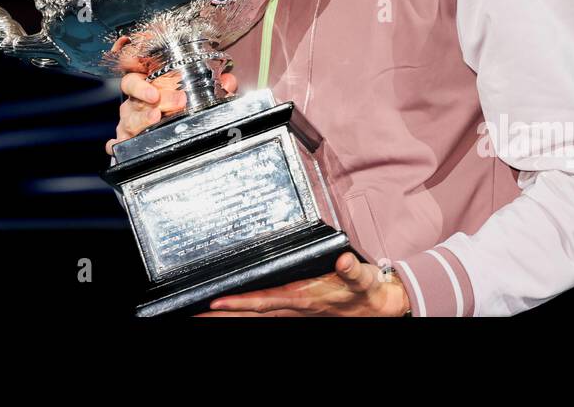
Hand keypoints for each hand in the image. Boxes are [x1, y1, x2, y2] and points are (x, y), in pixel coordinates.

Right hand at [105, 35, 238, 156]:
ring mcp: (128, 123)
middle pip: (136, 99)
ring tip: (156, 118)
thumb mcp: (189, 93)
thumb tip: (229, 82)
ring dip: (142, 119)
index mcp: (145, 88)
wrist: (156, 128)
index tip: (152, 88)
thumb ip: (211, 87)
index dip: (139, 83)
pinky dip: (115, 145)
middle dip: (154, 98)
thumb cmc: (170, 105)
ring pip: (128, 120)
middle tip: (177, 102)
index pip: (133, 79)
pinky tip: (117, 145)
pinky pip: (115, 144)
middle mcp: (133, 104)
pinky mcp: (125, 141)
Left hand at [194, 252, 409, 315]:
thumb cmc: (366, 290)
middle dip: (223, 314)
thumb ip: (352, 270)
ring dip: (229, 314)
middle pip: (251, 311)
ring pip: (254, 314)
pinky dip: (245, 310)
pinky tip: (232, 309)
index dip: (240, 301)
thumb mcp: (362, 278)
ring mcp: (293, 310)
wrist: (378, 307)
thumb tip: (343, 260)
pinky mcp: (295, 308)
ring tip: (202, 314)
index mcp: (304, 297)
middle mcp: (294, 306)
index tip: (216, 301)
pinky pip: (264, 311)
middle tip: (194, 313)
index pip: (265, 300)